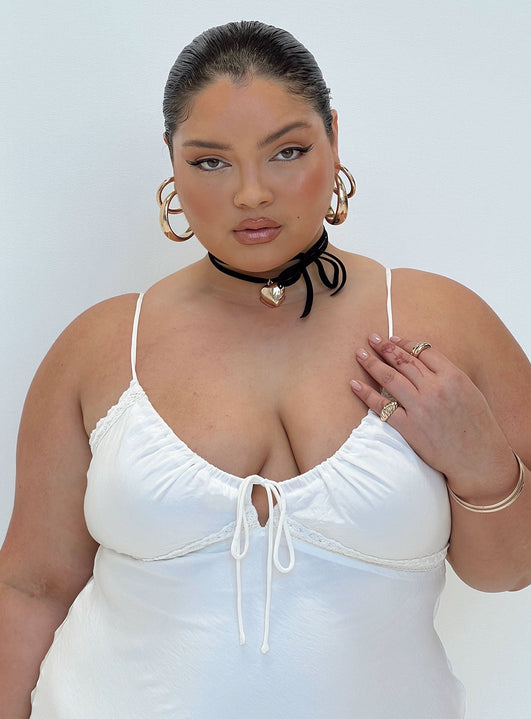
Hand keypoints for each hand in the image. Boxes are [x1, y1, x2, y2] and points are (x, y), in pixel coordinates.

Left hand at [350, 334, 513, 493]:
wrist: (479, 459)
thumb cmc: (477, 426)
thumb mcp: (470, 392)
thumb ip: (448, 376)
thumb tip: (423, 363)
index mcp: (453, 377)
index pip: (423, 352)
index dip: (405, 343)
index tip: (393, 339)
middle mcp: (435, 389)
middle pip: (403, 361)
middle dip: (384, 347)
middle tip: (372, 338)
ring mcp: (420, 407)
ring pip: (390, 378)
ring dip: (372, 363)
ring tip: (360, 354)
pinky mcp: (409, 427)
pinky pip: (382, 407)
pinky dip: (366, 394)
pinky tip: (354, 384)